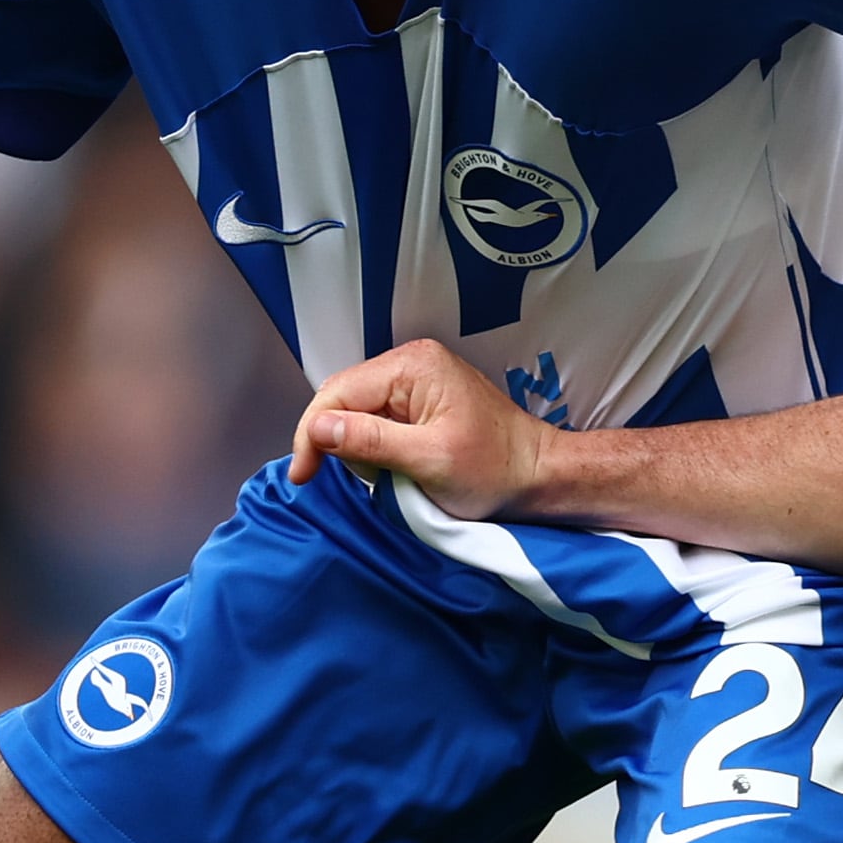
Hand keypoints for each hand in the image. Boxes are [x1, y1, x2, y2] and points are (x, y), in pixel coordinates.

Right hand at [287, 340, 548, 513]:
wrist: (540, 475)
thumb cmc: (496, 470)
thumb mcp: (428, 461)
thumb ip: (371, 442)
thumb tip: (318, 428)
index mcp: (413, 366)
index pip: (337, 393)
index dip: (312, 434)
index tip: (303, 475)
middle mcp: (411, 363)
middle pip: (343, 398)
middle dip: (331, 440)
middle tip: (326, 478)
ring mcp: (417, 381)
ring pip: (357, 411)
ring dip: (354, 446)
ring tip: (376, 476)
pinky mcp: (422, 401)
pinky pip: (378, 419)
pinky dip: (373, 447)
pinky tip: (387, 468)